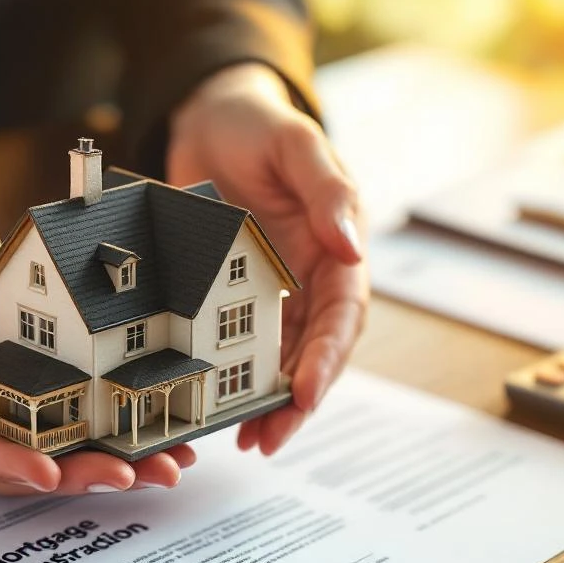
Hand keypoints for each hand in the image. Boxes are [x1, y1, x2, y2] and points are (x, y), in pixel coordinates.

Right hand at [0, 133, 193, 493]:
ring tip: (160, 466)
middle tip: (126, 474)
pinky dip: (108, 423)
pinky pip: (67, 408)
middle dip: (66, 473)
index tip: (46, 473)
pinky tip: (156, 430)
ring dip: (99, 460)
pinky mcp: (25, 375)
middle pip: (7, 456)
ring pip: (45, 443)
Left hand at [167, 64, 369, 454]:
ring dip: (268, 403)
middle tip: (269, 439)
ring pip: (281, 359)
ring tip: (247, 441)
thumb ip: (327, 190)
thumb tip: (352, 246)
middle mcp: (313, 278)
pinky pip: (243, 345)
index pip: (342, 315)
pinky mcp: (239, 295)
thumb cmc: (261, 127)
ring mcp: (277, 290)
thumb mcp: (296, 145)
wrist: (211, 120)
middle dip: (296, 400)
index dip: (327, 358)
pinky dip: (235, 378)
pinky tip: (219, 408)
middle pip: (315, 351)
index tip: (304, 393)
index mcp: (338, 249)